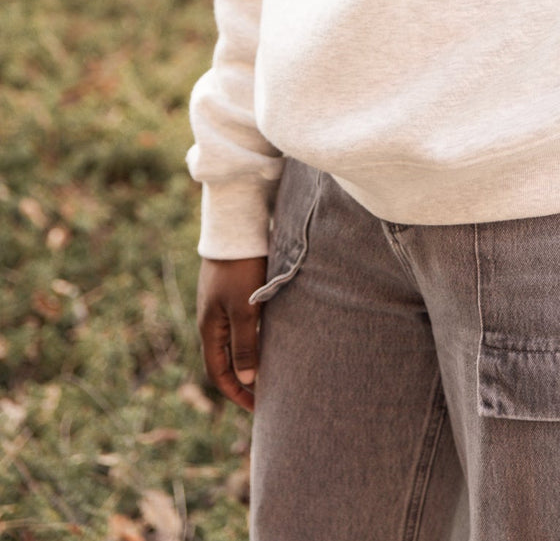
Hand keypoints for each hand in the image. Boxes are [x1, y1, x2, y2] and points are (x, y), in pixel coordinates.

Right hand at [196, 256, 268, 411]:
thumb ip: (245, 346)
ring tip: (272, 370)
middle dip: (243, 380)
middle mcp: (212, 320)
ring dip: (250, 358)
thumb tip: (247, 381)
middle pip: (225, 360)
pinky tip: (271, 338)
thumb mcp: (244, 310)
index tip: (257, 408)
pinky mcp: (232, 291)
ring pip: (235, 342)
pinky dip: (254, 337)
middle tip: (266, 395)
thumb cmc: (240, 269)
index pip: (218, 373)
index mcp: (210, 329)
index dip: (236, 393)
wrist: (235, 227)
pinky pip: (241, 324)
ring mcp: (220, 305)